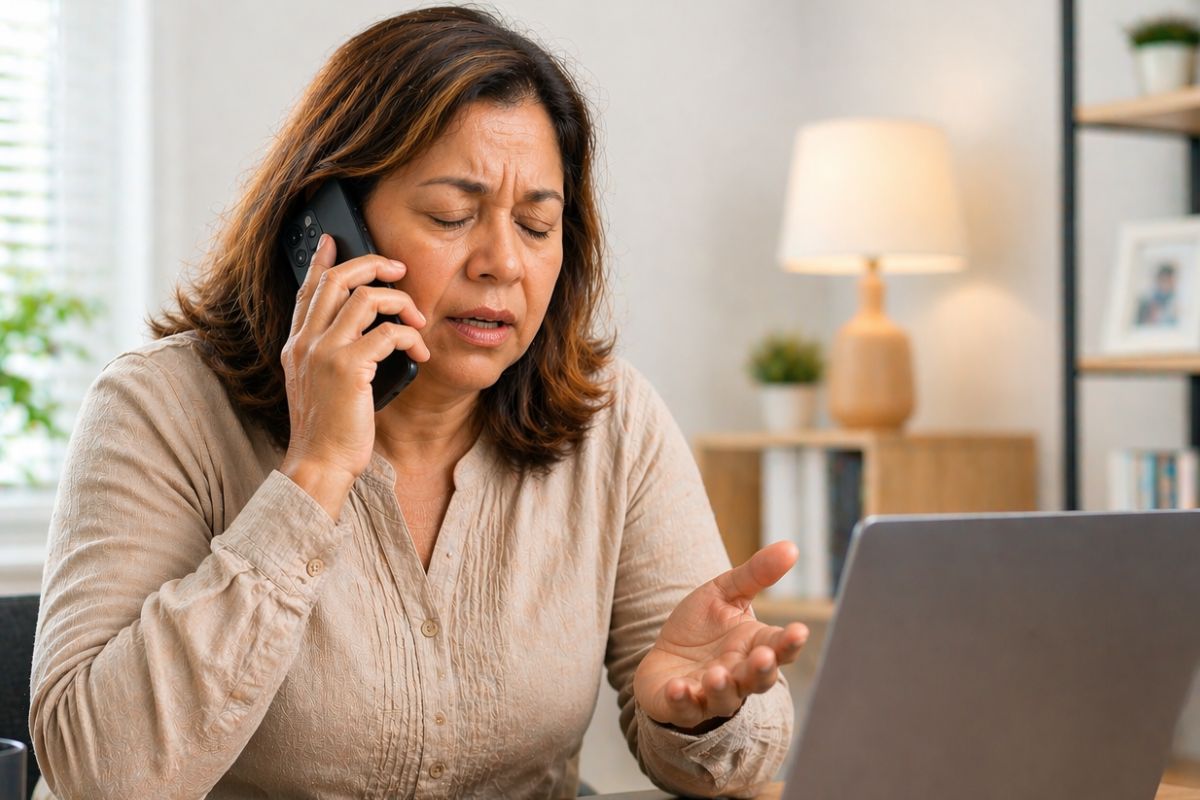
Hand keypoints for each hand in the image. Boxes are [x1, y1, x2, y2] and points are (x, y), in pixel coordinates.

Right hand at [279, 234, 429, 513]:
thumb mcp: (319, 386)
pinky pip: (388, 332)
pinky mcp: (349, 368)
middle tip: (398, 269)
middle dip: (371, 265)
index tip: (334, 240)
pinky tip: (421, 350)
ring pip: (367, 298)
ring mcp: (325, 353)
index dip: (321, 261)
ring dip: (401, 302)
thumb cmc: (328, 431)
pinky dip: (411, 336)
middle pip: (336, 280)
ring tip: (418, 320)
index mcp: (297, 346)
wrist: (319, 463)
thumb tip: (360, 335)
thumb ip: (329, 356)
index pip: (307, 290)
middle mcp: (306, 343)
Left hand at [633, 541, 808, 730]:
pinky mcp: (681, 705)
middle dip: (762, 670)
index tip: (799, 631)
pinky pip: (684, 709)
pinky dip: (682, 701)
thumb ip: (756, 574)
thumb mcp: (726, 593)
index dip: (790, 641)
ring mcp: (710, 694)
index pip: (779, 647)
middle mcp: (738, 675)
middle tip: (764, 657)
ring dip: (722, 688)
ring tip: (716, 674)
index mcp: (754, 646)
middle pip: (757, 679)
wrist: (665, 656)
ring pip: (724, 698)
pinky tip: (678, 688)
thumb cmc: (702, 626)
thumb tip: (792, 547)